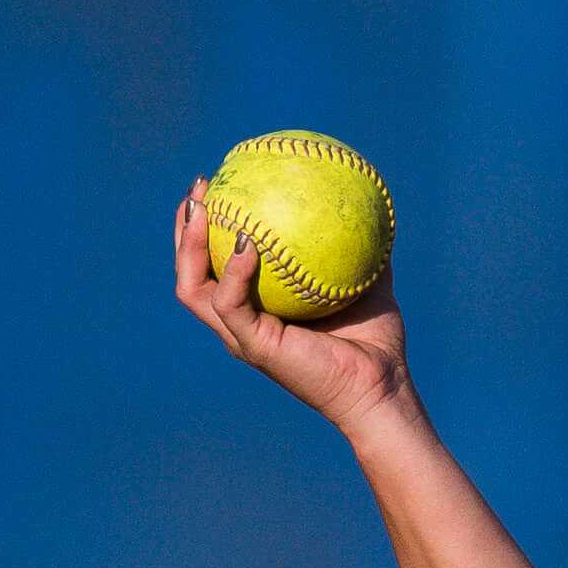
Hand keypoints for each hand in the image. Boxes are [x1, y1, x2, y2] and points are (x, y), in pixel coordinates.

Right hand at [174, 178, 417, 437]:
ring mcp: (242, 335)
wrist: (382, 384)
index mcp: (257, 307)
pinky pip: (232, 304)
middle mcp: (241, 321)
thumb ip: (358, 244)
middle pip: (190, 272)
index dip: (207, 225)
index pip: (215, 262)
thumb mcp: (368, 278)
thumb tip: (363, 199)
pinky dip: (234, 272)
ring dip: (189, 246)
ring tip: (201, 209)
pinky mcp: (254, 346)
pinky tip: (246, 242)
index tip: (219, 182)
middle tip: (199, 188)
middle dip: (185, 228)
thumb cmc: (376, 339)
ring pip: (193, 289)